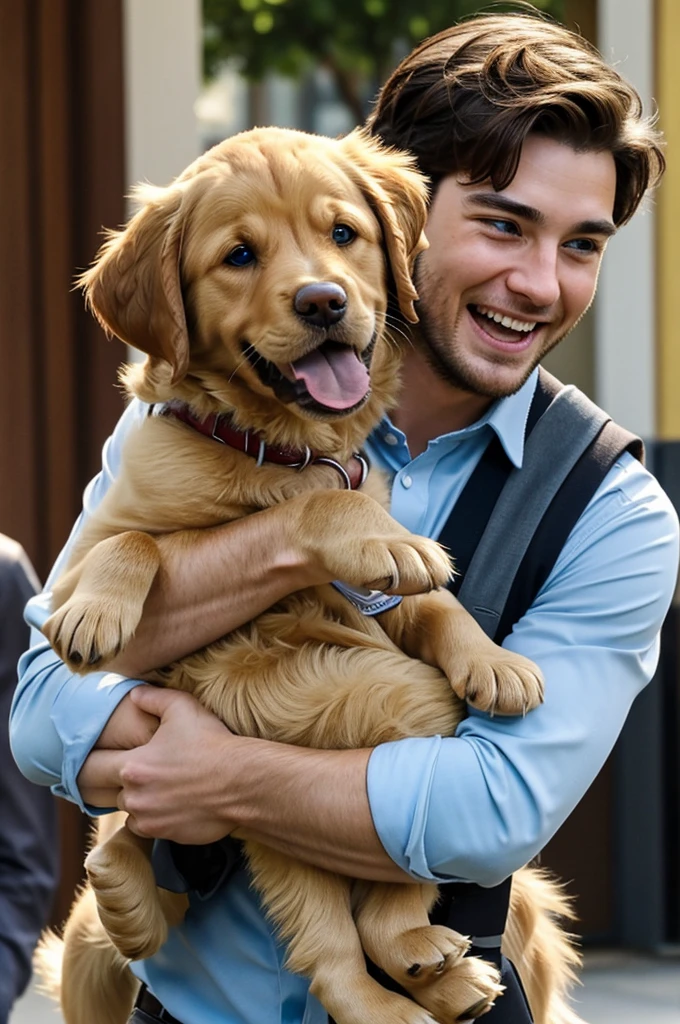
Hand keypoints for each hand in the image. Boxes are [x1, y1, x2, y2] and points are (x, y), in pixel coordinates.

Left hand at [80, 686, 238, 843]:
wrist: (242, 781)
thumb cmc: (211, 743)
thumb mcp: (182, 708)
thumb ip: (152, 698)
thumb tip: (134, 694)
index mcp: (131, 766)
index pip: (91, 767)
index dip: (92, 761)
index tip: (96, 759)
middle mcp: (134, 797)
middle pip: (108, 792)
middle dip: (117, 782)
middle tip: (131, 773)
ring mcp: (149, 819)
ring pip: (130, 811)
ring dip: (138, 801)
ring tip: (158, 787)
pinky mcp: (166, 835)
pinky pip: (149, 828)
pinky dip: (155, 818)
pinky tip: (172, 803)